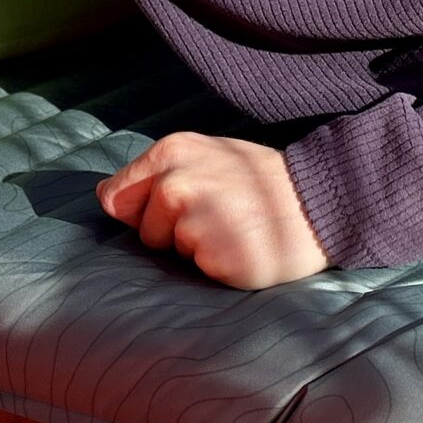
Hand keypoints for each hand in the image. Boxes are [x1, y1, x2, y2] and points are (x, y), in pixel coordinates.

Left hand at [97, 132, 328, 289]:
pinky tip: (244, 246)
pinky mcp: (214, 255)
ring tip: (235, 229)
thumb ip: (156, 174)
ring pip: (172, 252)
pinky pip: (199, 270)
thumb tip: (103, 196)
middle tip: (220, 215)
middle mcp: (176, 182)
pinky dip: (219, 265)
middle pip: (144, 231)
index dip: (142, 211)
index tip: (177, 207)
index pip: (116, 197)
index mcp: (170, 152)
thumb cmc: (258, 183)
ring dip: (199, 250)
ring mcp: (194, 220)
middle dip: (173, 233)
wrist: (319, 202)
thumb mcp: (205, 157)